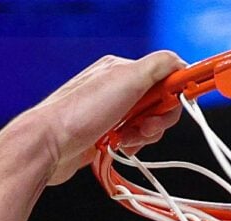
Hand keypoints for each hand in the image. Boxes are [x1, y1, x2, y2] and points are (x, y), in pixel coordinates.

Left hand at [25, 50, 182, 184]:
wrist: (48, 145)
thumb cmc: (80, 112)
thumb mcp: (128, 78)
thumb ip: (160, 65)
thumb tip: (182, 63)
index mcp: (121, 69)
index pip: (164, 76)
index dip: (172, 94)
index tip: (172, 106)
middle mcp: (116, 88)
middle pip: (158, 103)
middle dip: (158, 119)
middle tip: (145, 127)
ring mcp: (110, 112)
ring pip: (147, 124)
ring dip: (144, 135)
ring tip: (126, 139)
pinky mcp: (105, 134)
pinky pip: (132, 139)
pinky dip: (132, 145)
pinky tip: (119, 147)